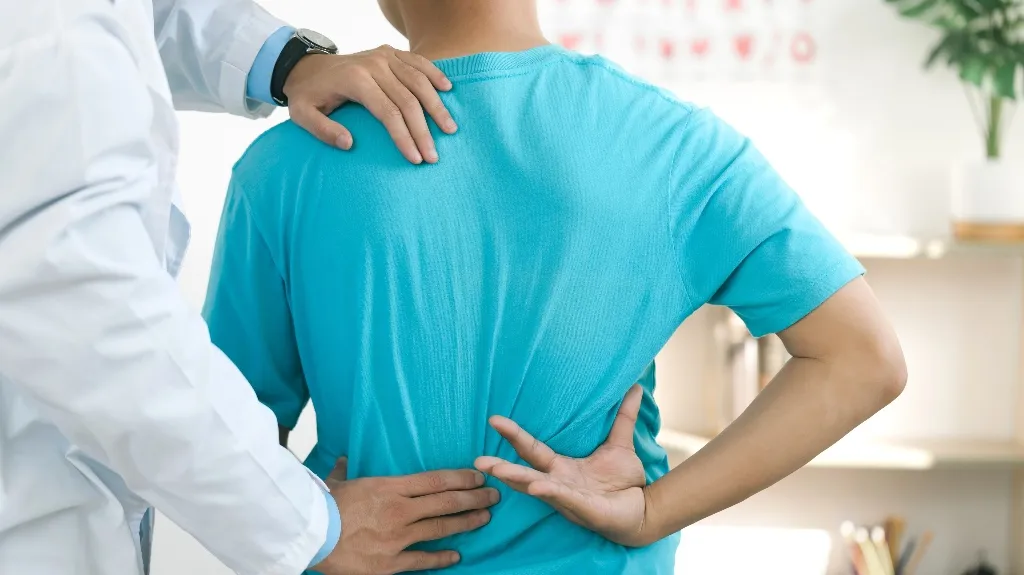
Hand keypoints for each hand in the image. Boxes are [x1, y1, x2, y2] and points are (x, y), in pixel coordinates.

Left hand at [283, 45, 457, 163]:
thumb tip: (349, 144)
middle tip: (434, 156)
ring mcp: (384, 56)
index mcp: (355, 80)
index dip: (404, 137)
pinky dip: (435, 74)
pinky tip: (448, 90)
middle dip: (423, 131)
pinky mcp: (390, 52)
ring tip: (450, 129)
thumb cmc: (308, 95)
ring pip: (419, 81)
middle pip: (408, 100)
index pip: (388, 112)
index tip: (416, 159)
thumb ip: (323, 131)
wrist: (306, 66)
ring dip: (437, 107)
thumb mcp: (302, 115)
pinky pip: (418, 61)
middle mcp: (373, 64)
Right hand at [312, 458, 499, 574]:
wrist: (310, 536)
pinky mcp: (390, 563)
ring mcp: (398, 538)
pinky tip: (457, 555)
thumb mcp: (335, 483)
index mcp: (390, 488)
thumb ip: (344, 472)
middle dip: (474, 498)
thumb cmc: (322, 507)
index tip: (479, 476)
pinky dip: (442, 558)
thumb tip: (342, 460)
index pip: (435, 480)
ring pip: (441, 528)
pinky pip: (423, 560)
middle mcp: (400, 511)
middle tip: (494, 495)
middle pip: (446, 502)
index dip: (461, 478)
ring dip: (466, 522)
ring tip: (485, 518)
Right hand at [474, 385, 654, 546]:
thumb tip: (635, 387)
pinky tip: (538, 486)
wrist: (645, 510)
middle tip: (478, 459)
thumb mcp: (620, 444)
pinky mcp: (585, 510)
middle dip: (502, 466)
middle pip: (525, 472)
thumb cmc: (625, 482)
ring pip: (538, 488)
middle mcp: (558, 483)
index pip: (532, 449)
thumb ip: (623, 417)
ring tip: (497, 470)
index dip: (514, 435)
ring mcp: (569, 499)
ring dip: (518, 479)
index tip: (493, 419)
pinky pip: (566, 499)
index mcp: (561, 467)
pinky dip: (552, 492)